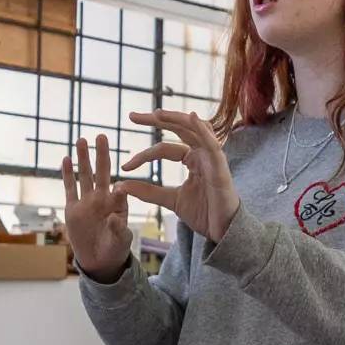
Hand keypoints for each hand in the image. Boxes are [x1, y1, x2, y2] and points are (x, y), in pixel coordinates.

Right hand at [59, 135, 136, 274]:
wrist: (99, 261)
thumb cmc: (115, 250)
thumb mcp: (121, 240)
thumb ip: (119, 227)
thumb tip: (115, 215)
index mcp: (117, 206)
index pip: (119, 190)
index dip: (119, 186)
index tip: (118, 185)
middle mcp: (102, 199)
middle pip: (101, 173)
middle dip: (101, 155)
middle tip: (102, 136)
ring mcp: (86, 202)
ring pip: (84, 176)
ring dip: (83, 159)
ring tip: (82, 140)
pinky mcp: (73, 208)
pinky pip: (70, 188)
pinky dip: (67, 174)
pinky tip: (66, 159)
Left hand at [116, 110, 241, 243]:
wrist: (223, 231)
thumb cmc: (204, 214)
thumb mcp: (170, 200)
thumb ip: (148, 192)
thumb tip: (121, 185)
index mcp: (191, 160)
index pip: (164, 149)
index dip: (143, 156)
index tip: (125, 167)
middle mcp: (202, 154)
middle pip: (179, 129)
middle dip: (156, 120)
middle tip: (132, 116)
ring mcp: (212, 158)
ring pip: (195, 130)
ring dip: (176, 119)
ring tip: (156, 113)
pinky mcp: (221, 167)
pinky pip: (212, 144)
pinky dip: (203, 130)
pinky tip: (192, 117)